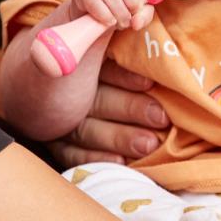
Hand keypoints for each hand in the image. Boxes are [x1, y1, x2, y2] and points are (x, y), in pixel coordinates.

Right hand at [46, 57, 170, 167]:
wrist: (65, 111)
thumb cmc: (117, 82)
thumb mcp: (114, 63)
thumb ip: (133, 63)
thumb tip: (163, 58)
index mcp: (85, 68)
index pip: (103, 69)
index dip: (125, 76)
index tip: (149, 83)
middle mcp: (70, 93)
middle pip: (98, 100)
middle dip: (130, 108)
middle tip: (160, 118)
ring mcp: (60, 121)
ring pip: (87, 129)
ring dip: (119, 138)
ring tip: (149, 144)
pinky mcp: (58, 145)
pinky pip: (72, 155)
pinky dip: (96, 159)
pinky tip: (120, 162)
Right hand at [71, 0, 152, 30]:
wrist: (92, 17)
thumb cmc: (120, 9)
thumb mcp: (136, 11)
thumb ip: (143, 15)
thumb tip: (137, 21)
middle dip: (131, 0)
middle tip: (133, 14)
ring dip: (119, 10)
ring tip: (123, 22)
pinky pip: (92, 0)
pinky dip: (103, 13)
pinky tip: (110, 21)